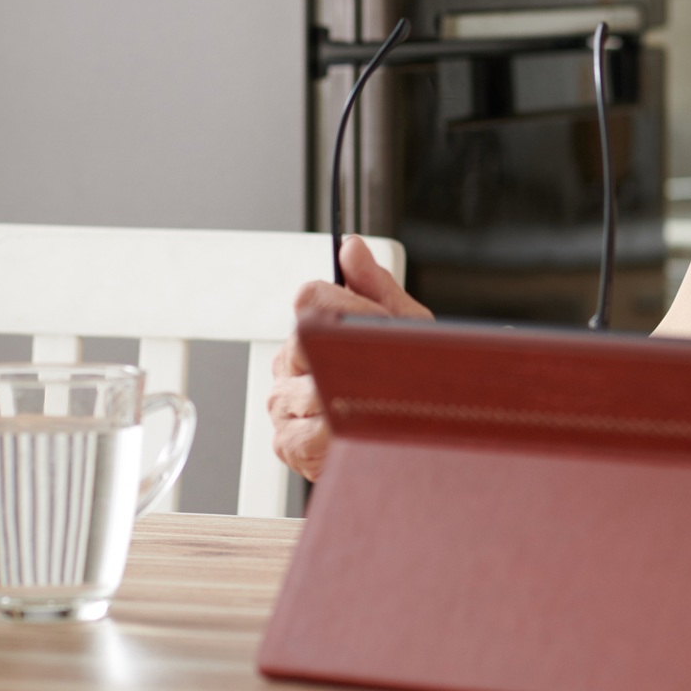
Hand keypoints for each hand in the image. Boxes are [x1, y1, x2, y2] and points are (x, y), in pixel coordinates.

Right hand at [268, 235, 431, 480]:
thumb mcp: (401, 325)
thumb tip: (351, 247)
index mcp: (311, 328)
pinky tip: (354, 429)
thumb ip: (375, 284)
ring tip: (373, 400)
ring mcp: (283, 403)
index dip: (346, 306)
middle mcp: (290, 362)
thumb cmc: (401, 377)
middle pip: (306, 344)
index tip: (379, 319)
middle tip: (384, 365)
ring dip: (347, 397)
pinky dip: (337, 433)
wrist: (408, 429)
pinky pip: (307, 434)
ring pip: (308, 391)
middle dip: (350, 355)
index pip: (310, 298)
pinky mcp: (288, 443)